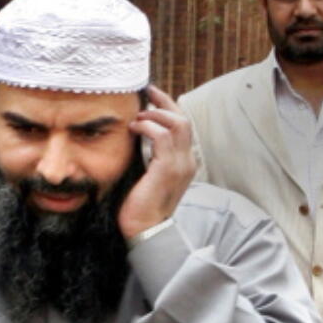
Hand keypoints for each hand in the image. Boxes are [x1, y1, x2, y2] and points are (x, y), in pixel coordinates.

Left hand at [118, 86, 197, 240]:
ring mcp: (180, 164)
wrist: (146, 231)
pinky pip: (162, 136)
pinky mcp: (167, 169)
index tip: (152, 99)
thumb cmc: (141, 208)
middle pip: (183, 119)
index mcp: (185, 163)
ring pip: (177, 123)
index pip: (182, 127)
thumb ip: (149, 157)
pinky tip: (135, 128)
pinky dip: (148, 126)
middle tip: (147, 91)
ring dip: (156, 113)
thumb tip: (135, 136)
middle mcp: (187, 161)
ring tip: (138, 114)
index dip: (169, 109)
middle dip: (165, 102)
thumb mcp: (148, 177)